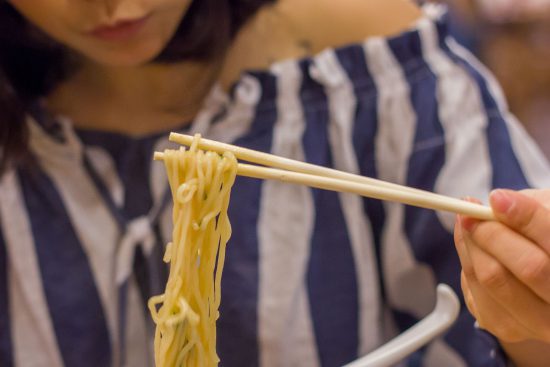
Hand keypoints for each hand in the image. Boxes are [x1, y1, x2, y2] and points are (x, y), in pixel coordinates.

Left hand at [454, 189, 549, 343]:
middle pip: (528, 267)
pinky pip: (475, 291)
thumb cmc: (545, 240)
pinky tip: (473, 250)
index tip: (496, 198)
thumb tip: (497, 203)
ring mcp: (541, 323)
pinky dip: (466, 263)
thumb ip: (531, 208)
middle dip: (491, 233)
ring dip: (470, 245)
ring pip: (493, 279)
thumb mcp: (546, 213)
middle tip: (471, 213)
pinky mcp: (508, 328)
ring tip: (468, 224)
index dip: (524, 216)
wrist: (543, 282)